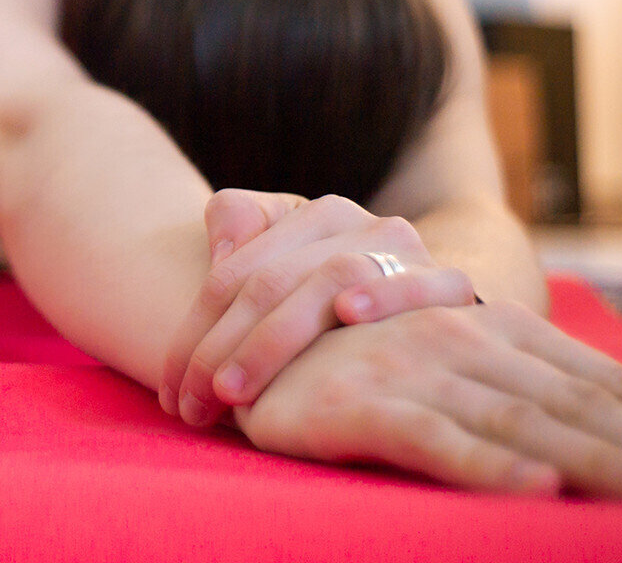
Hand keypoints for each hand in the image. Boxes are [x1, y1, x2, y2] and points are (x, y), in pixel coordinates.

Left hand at [161, 190, 475, 427]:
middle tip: (190, 406)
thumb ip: (240, 226)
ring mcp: (410, 253)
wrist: (429, 305)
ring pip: (333, 280)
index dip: (193, 331)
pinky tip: (348, 311)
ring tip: (233, 389)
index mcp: (317, 215)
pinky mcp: (452, 287)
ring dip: (276, 338)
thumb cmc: (334, 298)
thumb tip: (223, 247)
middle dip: (221, 349)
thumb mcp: (283, 255)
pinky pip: (426, 284)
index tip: (170, 391)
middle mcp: (364, 225)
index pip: (235, 272)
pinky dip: (387, 293)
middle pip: (274, 281)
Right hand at [237, 300, 621, 502]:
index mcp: (497, 330)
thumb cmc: (356, 350)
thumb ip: (533, 378)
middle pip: (587, 407)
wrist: (241, 328)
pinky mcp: (365, 408)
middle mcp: (470, 343)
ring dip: (611, 466)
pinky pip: (438, 442)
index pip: (603, 381)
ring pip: (532, 426)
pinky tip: (541, 496)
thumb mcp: (450, 356)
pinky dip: (490, 469)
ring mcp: (420, 372)